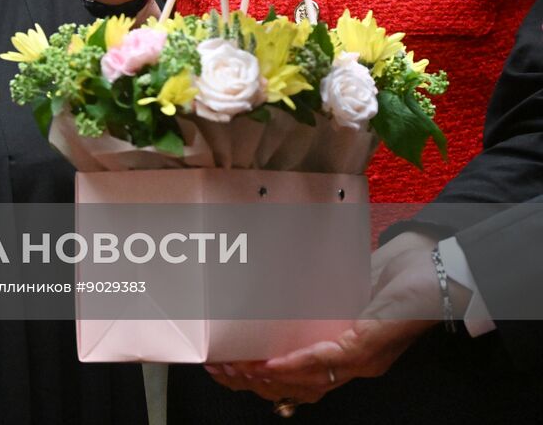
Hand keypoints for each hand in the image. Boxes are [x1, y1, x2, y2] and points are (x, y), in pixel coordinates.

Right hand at [206, 231, 443, 404]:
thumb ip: (318, 294)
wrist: (440, 268)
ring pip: (305, 382)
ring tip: (233, 366)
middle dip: (251, 381)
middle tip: (217, 367)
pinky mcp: (368, 346)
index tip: (223, 365)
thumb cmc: (399, 275)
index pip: (297, 378)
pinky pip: (326, 361)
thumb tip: (273, 278)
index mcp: (345, 351)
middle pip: (295, 388)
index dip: (258, 377)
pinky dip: (296, 364)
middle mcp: (353, 363)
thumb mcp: (346, 286)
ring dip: (265, 376)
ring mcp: (361, 358)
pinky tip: (271, 362)